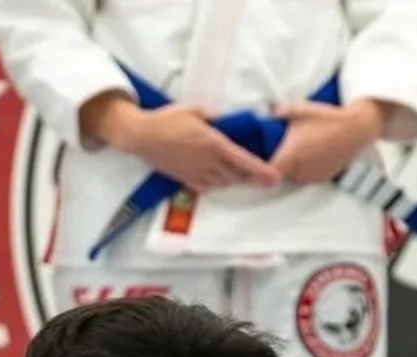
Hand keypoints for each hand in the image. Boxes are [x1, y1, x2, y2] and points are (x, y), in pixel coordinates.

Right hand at [83, 92, 280, 190]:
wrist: (142, 136)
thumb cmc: (168, 119)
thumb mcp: (196, 109)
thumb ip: (214, 117)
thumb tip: (224, 121)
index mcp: (214, 144)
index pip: (243, 161)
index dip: (260, 171)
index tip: (274, 178)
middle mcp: (208, 162)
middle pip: (236, 176)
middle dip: (250, 177)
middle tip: (262, 176)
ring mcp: (196, 172)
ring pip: (222, 182)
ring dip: (233, 180)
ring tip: (241, 175)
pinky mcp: (185, 178)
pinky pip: (206, 186)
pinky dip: (215, 183)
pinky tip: (217, 178)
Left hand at [268, 99, 383, 184]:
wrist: (357, 128)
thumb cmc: (326, 117)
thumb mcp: (298, 109)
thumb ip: (277, 114)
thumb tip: (263, 116)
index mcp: (289, 156)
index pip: (265, 174)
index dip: (257, 172)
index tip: (255, 165)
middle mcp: (298, 171)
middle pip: (278, 175)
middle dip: (276, 166)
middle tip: (278, 151)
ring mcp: (311, 176)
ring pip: (293, 177)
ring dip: (292, 168)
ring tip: (298, 150)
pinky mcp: (323, 178)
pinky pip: (307, 177)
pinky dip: (305, 169)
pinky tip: (312, 155)